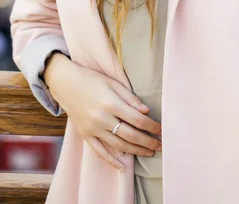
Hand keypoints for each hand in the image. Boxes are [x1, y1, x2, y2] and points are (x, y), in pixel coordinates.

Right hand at [43, 53, 161, 171]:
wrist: (66, 83)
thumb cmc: (92, 80)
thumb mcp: (113, 83)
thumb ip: (130, 98)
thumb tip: (147, 111)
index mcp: (112, 104)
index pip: (138, 119)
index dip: (152, 126)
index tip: (162, 130)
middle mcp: (103, 119)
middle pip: (131, 135)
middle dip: (148, 142)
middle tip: (161, 145)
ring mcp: (93, 129)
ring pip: (119, 146)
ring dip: (136, 151)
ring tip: (149, 152)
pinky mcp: (86, 135)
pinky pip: (100, 152)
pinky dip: (112, 161)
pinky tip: (123, 167)